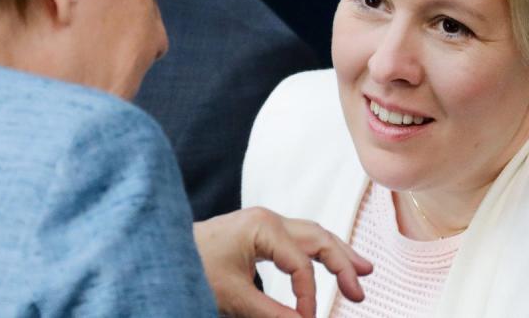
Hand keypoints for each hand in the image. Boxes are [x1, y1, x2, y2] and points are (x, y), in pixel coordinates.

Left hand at [194, 207, 372, 317]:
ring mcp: (266, 222)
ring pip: (314, 235)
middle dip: (343, 264)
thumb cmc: (192, 265)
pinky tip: (332, 264)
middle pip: (319, 238)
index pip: (300, 265)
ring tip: (365, 271)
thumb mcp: (231, 296)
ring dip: (339, 254)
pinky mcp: (262, 231)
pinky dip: (319, 252)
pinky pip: (300, 239)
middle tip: (360, 293)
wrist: (163, 246)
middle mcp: (269, 219)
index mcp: (263, 227)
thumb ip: (270, 313)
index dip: (308, 297)